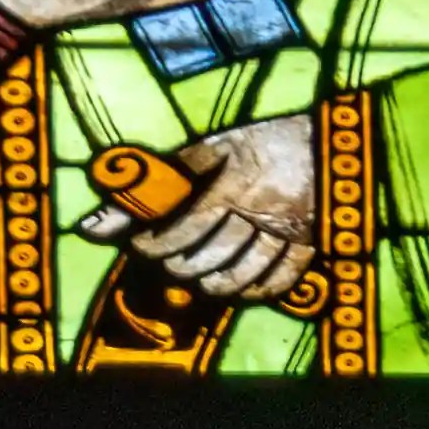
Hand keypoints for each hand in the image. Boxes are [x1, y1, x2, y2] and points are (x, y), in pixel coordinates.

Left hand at [81, 110, 319, 303]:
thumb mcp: (215, 147)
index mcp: (235, 179)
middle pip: (214, 254)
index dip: (158, 242)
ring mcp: (289, 228)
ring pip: (244, 273)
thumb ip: (163, 178)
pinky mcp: (311, 242)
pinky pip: (280, 280)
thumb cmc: (263, 140)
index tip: (141, 245)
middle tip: (167, 264)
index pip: (188, 224)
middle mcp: (263, 207)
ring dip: (213, 284)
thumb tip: (99, 219)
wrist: (329, 138)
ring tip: (195, 279)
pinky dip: (254, 291)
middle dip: (181, 266)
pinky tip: (237, 288)